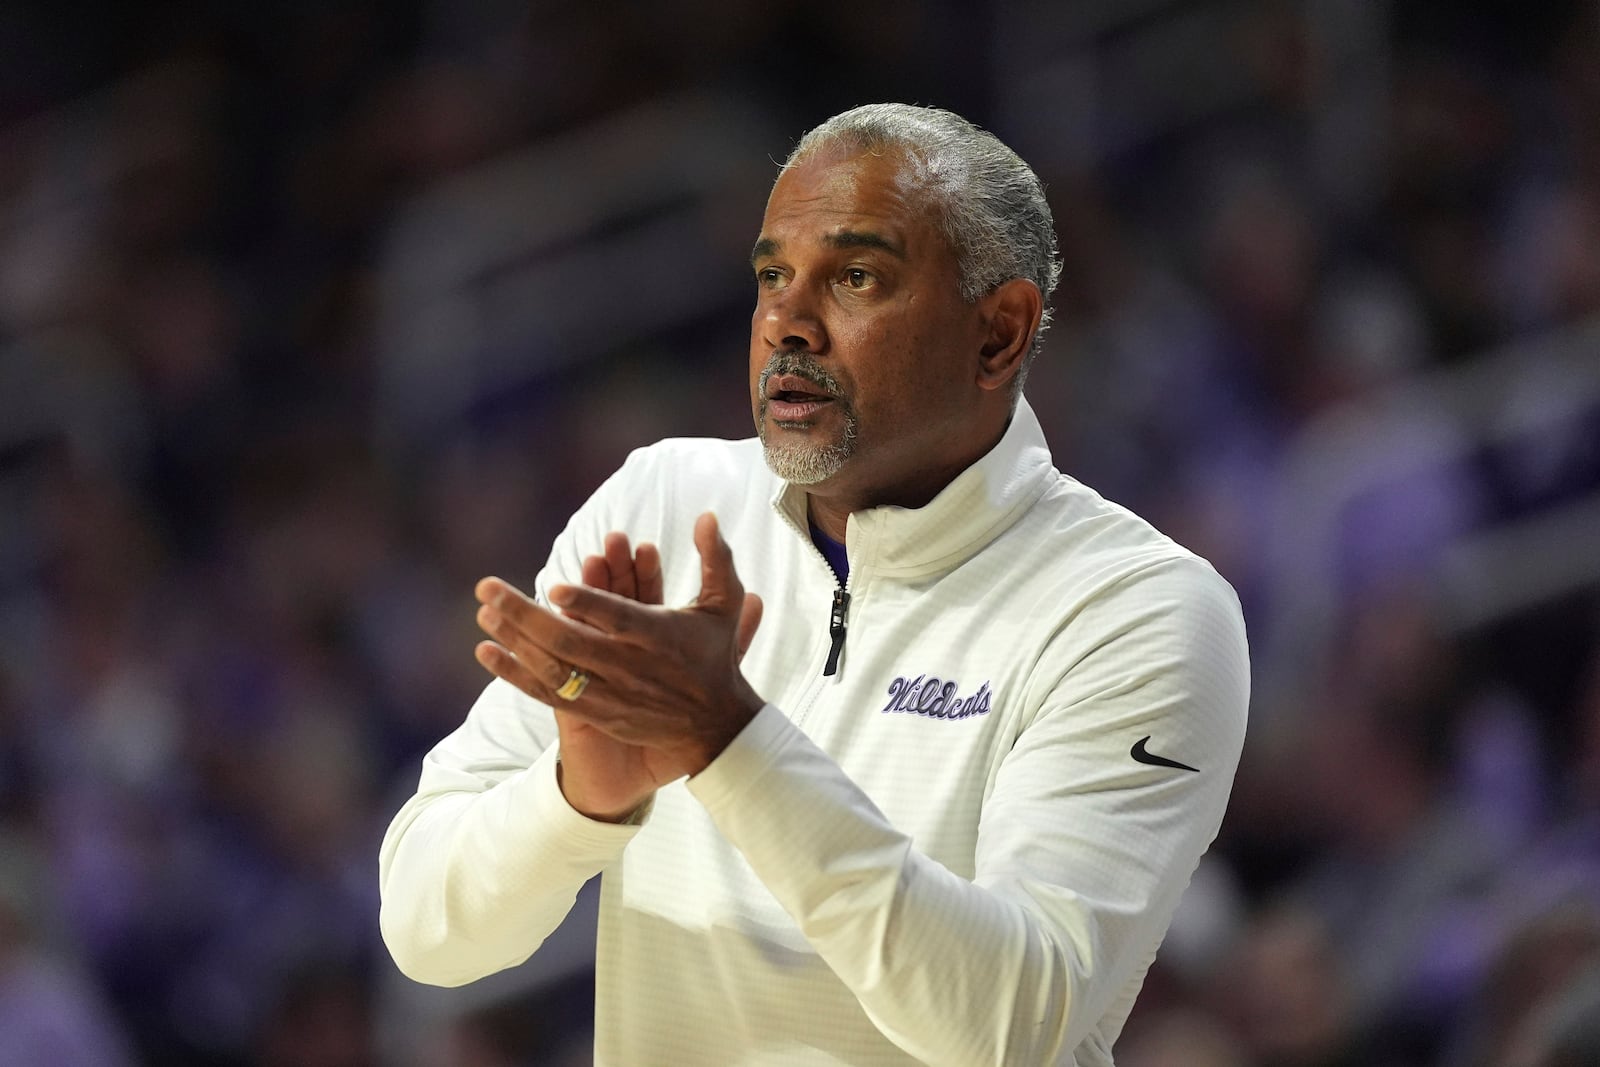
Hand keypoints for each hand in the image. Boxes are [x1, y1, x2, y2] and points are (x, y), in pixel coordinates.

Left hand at [474, 516, 763, 817]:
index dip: (588, 603)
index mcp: (658, 635)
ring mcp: (611, 692)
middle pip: (571, 642)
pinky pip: (548, 694)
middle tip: (488, 589)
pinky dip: (516, 674)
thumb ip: (715, 558)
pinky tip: (487, 653)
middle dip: (525, 615)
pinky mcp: (597, 712)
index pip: (619, 618)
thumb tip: (706, 515)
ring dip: (514, 641)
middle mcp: (630, 666)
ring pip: (554, 668)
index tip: (555, 586)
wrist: (714, 725)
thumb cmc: (715, 655)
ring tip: (484, 615)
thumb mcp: (725, 604)